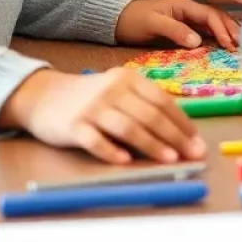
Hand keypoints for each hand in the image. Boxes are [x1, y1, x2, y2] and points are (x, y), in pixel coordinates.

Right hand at [0, 68, 207, 164]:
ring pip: (128, 127)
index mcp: (130, 79)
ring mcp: (93, 107)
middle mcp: (113, 90)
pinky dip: (112, 151)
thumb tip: (178, 131)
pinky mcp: (73, 126)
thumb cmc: (92, 97)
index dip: (182, 121)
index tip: (196, 139)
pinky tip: (126, 161)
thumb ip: (143, 105)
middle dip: (175, 136)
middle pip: (150, 114)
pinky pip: (96, 140)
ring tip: (170, 159)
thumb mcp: (119, 91)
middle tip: (192, 153)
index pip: (162, 100)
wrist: (44, 96)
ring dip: (152, 144)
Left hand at [115, 0, 239, 50]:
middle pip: (215, 17)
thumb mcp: (153, 24)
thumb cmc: (133, 20)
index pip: (209, 15)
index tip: (229, 43)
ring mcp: (186, 17)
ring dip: (225, 32)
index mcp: (184, 5)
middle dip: (229, 29)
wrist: (115, 19)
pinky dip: (215, 36)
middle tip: (240, 44)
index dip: (221, 28)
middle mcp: (188, 9)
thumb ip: (175, 31)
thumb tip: (198, 42)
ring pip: (212, 23)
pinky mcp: (182, 26)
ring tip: (236, 44)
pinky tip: (222, 43)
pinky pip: (203, 30)